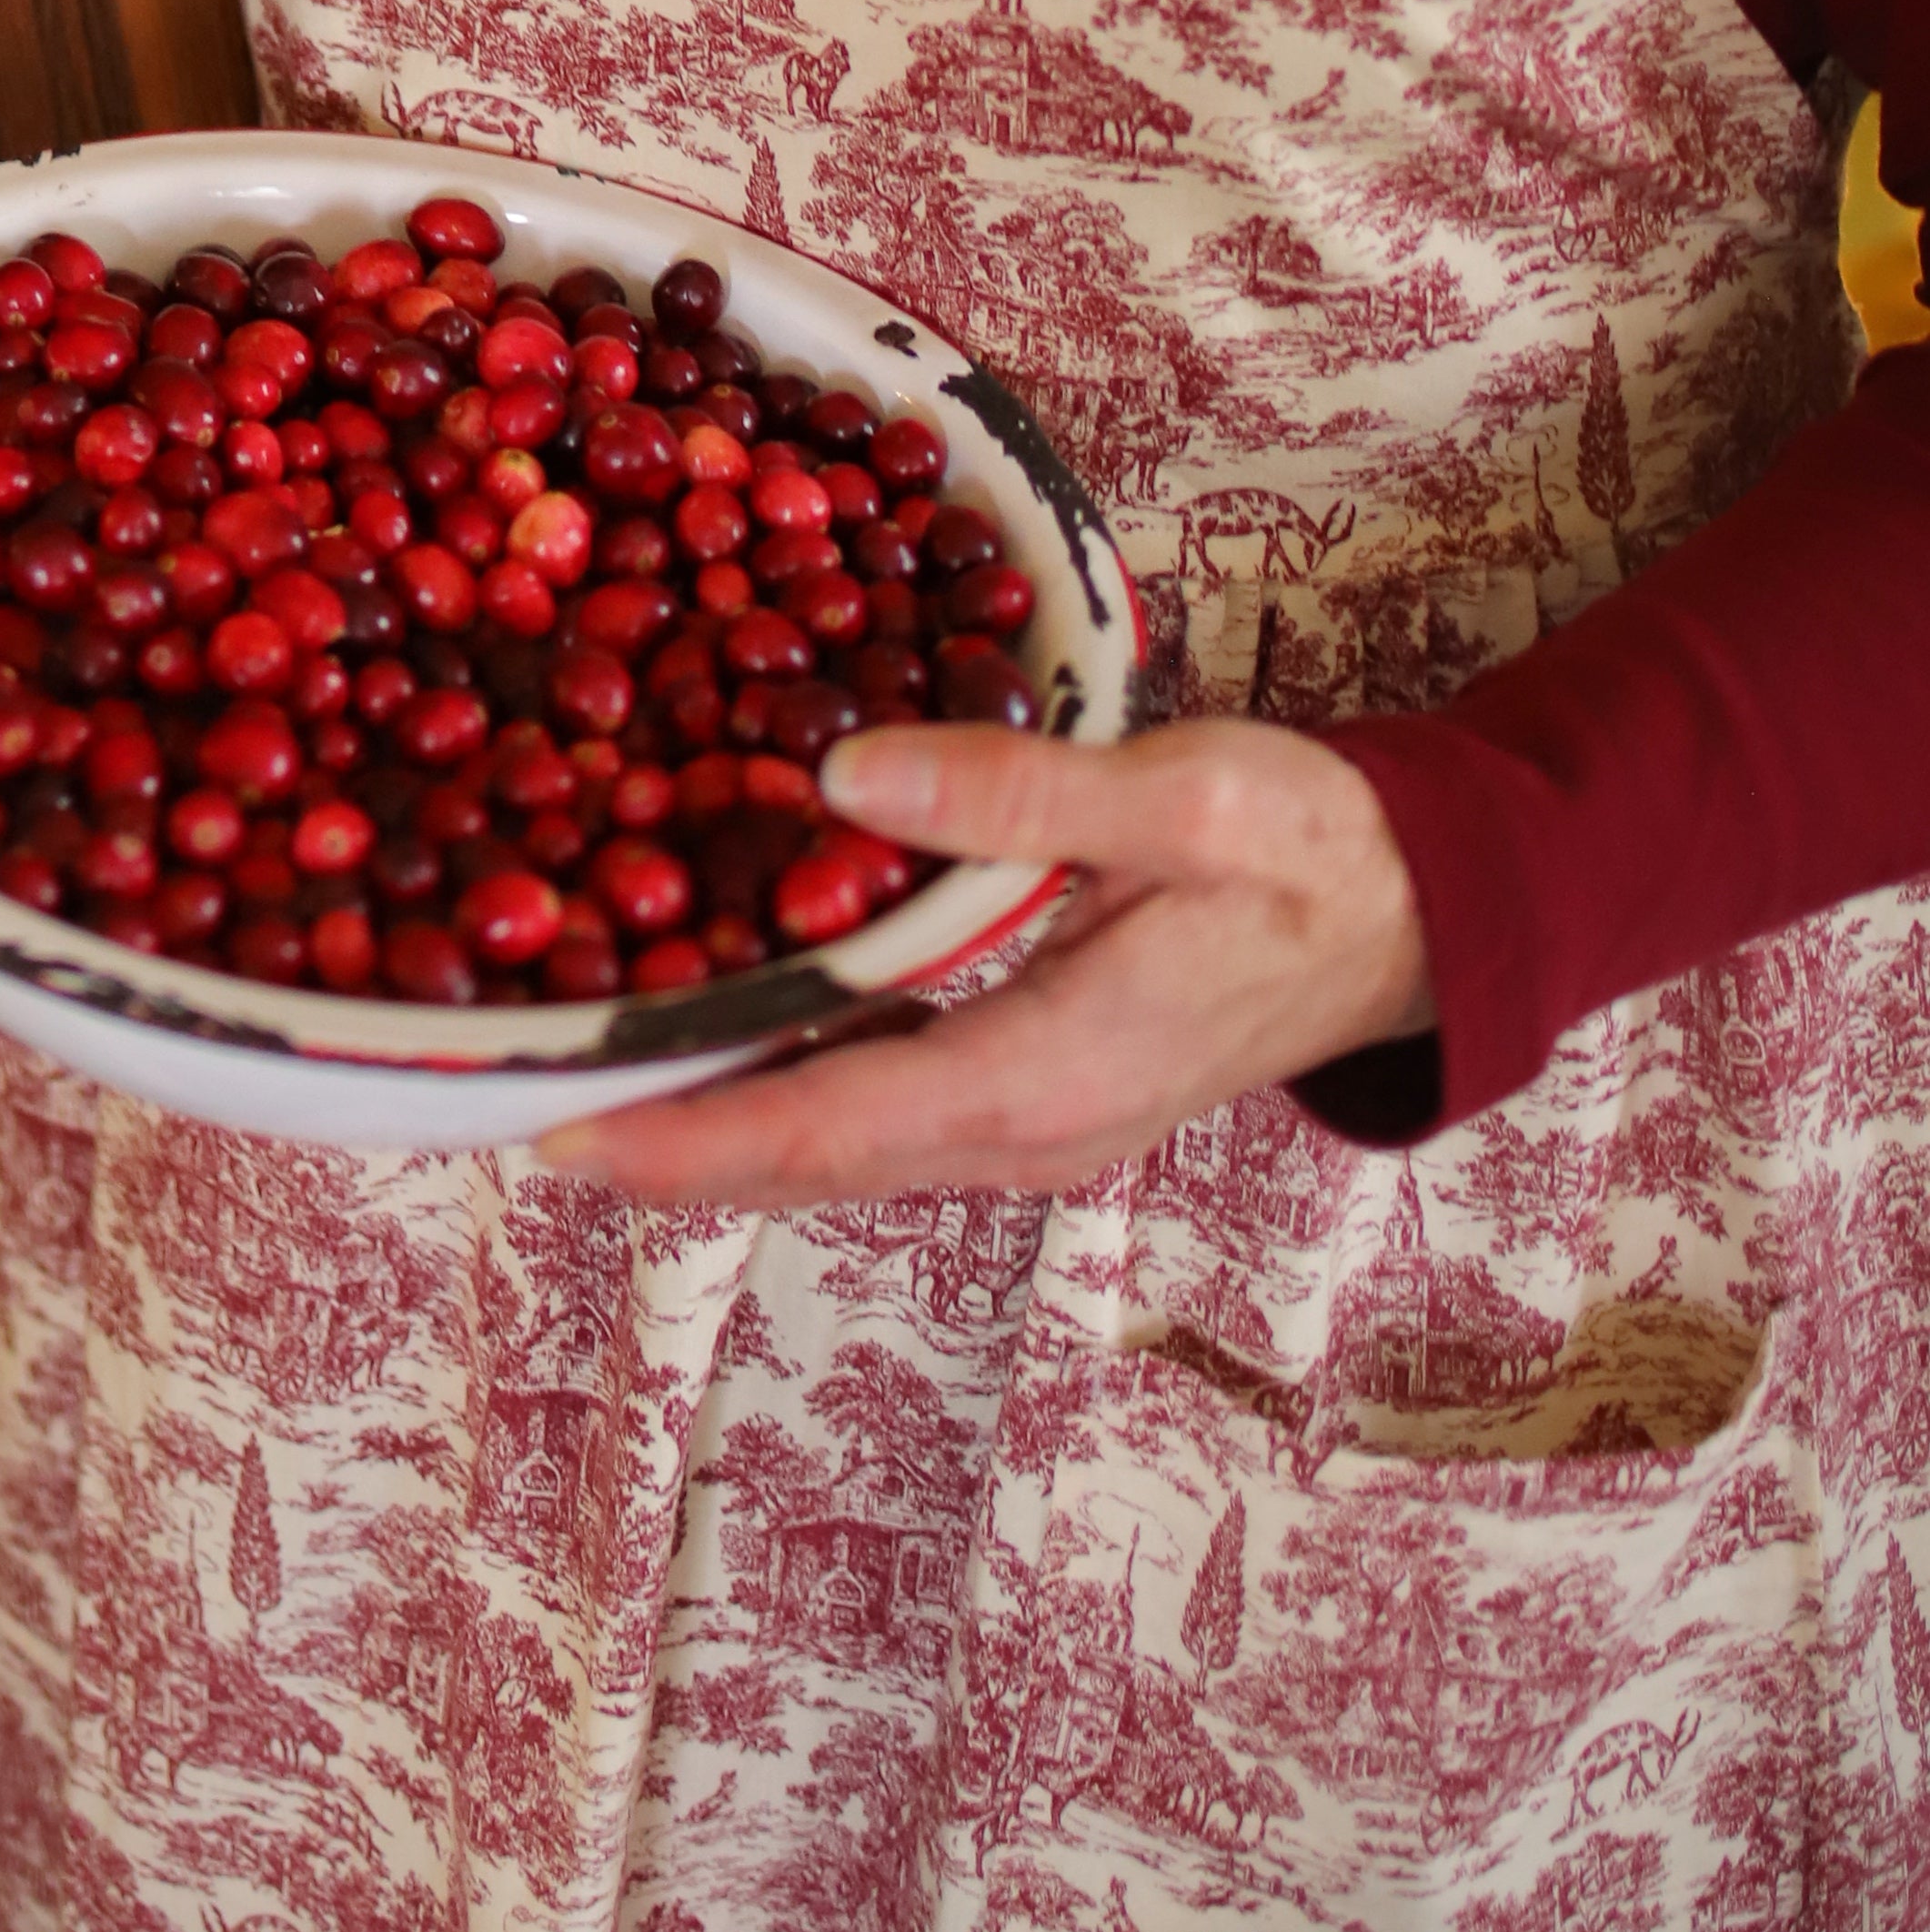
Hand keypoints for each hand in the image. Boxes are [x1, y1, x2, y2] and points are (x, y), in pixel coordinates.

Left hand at [542, 718, 1430, 1207]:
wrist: (1421, 913)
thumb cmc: (1312, 850)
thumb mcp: (1177, 799)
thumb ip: (1015, 796)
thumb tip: (845, 774)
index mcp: (1046, 1076)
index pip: (827, 1128)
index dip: (684, 1137)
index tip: (556, 1132)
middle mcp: (1021, 1131)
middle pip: (806, 1157)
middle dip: (659, 1139)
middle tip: (510, 1090)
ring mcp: (1029, 1124)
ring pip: (838, 1141)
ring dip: (714, 1118)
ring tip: (580, 1064)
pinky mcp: (1034, 1089)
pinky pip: (881, 1105)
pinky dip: (787, 1083)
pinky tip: (721, 1025)